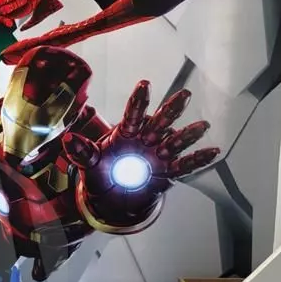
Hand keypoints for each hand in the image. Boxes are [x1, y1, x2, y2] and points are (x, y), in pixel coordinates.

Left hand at [63, 82, 219, 230]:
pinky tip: (213, 151)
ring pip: (175, 142)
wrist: (112, 197)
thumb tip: (67, 140)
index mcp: (126, 133)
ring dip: (188, 134)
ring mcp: (158, 155)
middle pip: (159, 122)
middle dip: (171, 110)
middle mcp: (146, 139)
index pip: (133, 114)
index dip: (139, 101)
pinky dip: (198, 160)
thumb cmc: (102, 172)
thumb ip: (82, 151)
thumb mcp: (90, 162)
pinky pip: (184, 165)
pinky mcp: (167, 172)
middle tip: (184, 95)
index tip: (145, 84)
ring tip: (203, 126)